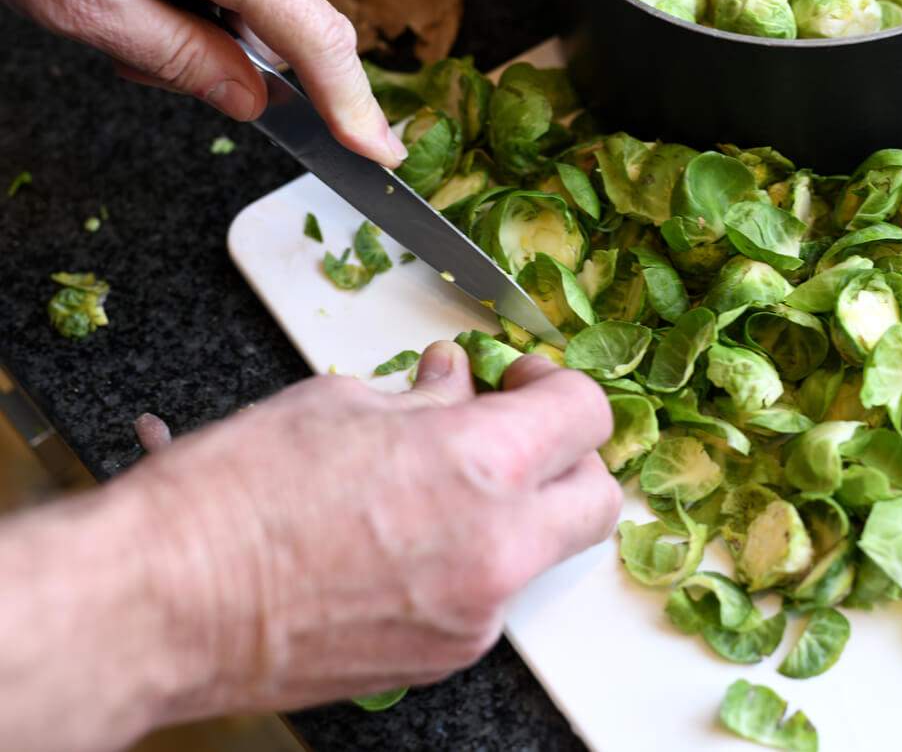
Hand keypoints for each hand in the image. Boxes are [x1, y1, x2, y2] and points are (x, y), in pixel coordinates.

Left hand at [0, 0, 405, 166]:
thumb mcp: (81, 5)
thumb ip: (178, 60)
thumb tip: (250, 101)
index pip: (313, 36)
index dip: (351, 101)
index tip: (377, 151)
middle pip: (275, 25)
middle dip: (225, 60)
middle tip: (136, 60)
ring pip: (246, 1)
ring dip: (196, 24)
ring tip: (116, 2)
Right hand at [0, 342, 619, 750]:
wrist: (163, 605)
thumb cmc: (231, 499)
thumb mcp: (338, 406)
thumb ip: (424, 397)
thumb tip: (457, 384)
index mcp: (480, 465)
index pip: (585, 414)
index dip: (558, 385)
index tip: (524, 381)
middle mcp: (497, 548)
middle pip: (598, 498)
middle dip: (569, 458)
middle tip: (516, 432)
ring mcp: (476, 615)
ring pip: (541, 553)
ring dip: (514, 512)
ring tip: (437, 485)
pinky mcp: (443, 659)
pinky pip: (488, 599)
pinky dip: (468, 562)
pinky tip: (405, 539)